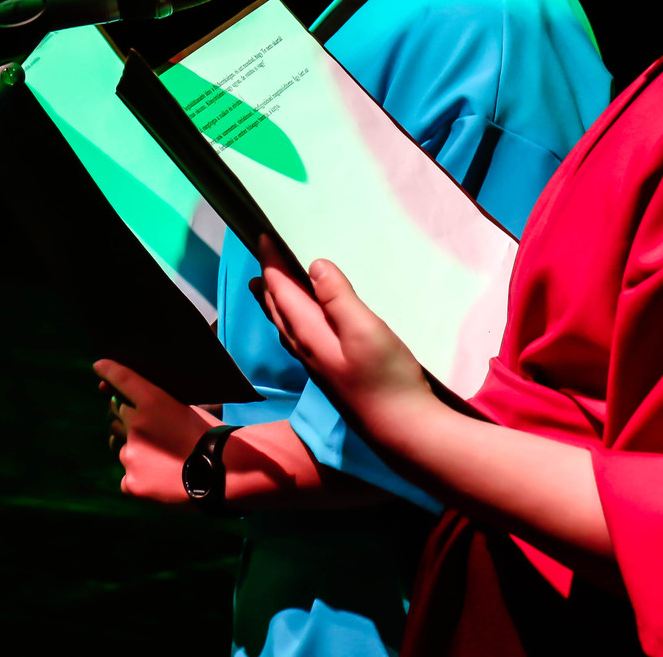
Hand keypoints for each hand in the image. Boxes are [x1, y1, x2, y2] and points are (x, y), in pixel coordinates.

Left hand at [95, 359, 221, 504]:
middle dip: (128, 421)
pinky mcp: (131, 483)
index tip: (100, 366)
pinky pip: (128, 478)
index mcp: (153, 401)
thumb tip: (138, 418)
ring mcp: (131, 455)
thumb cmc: (212, 439)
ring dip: (138, 453)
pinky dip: (142, 480)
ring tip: (165, 462)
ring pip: (124, 450)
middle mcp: (136, 425)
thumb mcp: (191, 411)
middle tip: (151, 433)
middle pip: (118, 417)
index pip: (122, 379)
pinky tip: (163, 481)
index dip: (108, 370)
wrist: (224, 472)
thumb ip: (161, 411)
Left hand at [252, 252, 435, 442]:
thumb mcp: (365, 329)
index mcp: (310, 333)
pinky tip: (302, 322)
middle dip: (268, 280)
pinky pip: (299, 336)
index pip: (282, 291)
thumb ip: (338, 297)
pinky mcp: (330, 373)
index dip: (272, 263)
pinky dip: (291, 317)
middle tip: (261, 255)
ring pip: (286, 324)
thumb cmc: (386, 376)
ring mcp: (317, 363)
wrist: (401, 428)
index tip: (263, 235)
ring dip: (275, 300)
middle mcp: (306, 348)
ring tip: (266, 286)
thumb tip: (314, 264)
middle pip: (278, 308)